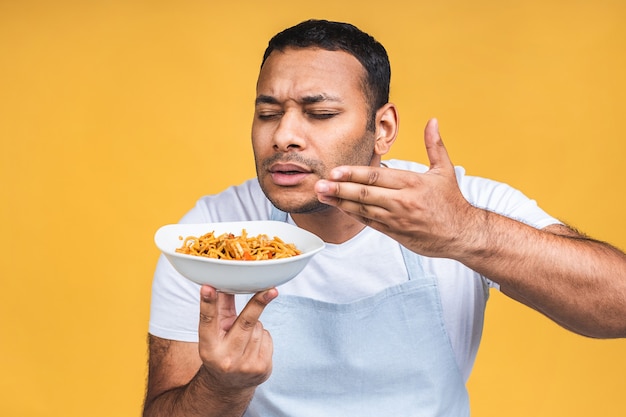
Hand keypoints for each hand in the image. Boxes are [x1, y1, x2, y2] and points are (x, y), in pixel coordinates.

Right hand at [197, 285, 277, 394]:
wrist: (228, 386)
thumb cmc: (220, 351)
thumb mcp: (214, 333)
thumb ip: (219, 309)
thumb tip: (223, 282)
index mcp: (208, 348)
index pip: (207, 321)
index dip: (207, 303)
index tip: (208, 287)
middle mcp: (226, 358)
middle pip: (245, 323)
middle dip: (258, 303)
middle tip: (271, 290)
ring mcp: (246, 366)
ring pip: (259, 327)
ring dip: (255, 325)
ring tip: (244, 337)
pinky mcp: (262, 369)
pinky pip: (268, 337)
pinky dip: (263, 336)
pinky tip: (253, 346)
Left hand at [314, 118, 478, 257]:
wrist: (463, 234)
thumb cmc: (452, 202)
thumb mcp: (445, 171)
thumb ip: (435, 145)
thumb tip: (432, 121)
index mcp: (412, 183)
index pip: (377, 177)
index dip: (353, 174)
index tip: (335, 170)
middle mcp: (402, 202)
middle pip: (365, 194)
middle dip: (339, 188)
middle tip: (319, 184)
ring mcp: (397, 219)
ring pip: (363, 210)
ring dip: (340, 202)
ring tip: (322, 195)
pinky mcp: (395, 233)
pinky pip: (369, 223)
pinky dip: (352, 215)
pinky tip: (339, 207)